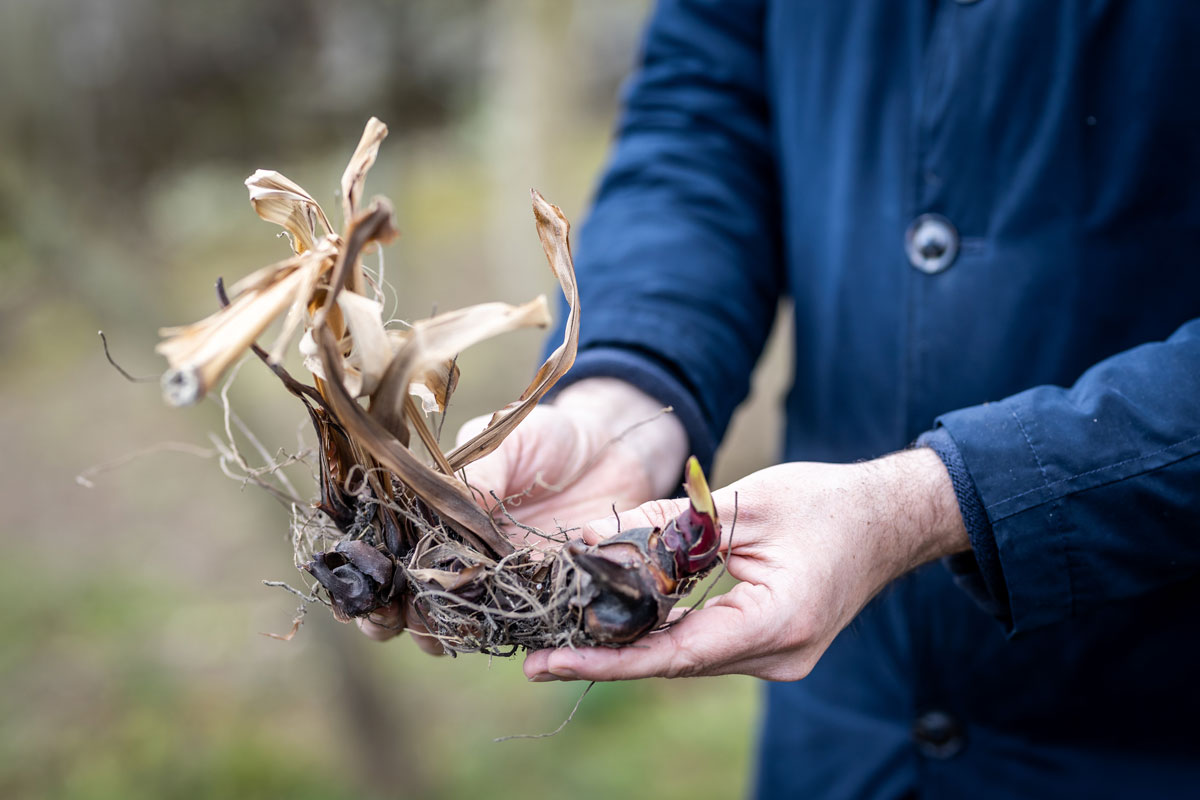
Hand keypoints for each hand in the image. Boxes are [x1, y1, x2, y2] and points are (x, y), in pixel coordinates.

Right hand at [358, 377, 687, 645]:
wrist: (612, 448)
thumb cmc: (548, 436)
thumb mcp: (506, 442)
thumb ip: (478, 475)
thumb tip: (446, 503)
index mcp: (435, 514)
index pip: (386, 553)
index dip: (363, 576)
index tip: (353, 589)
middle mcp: (459, 555)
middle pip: (410, 600)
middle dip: (389, 618)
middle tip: (387, 621)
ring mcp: (499, 581)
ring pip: (454, 626)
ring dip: (437, 635)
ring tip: (435, 632)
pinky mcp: (540, 598)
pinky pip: (512, 629)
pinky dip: (495, 637)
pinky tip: (485, 636)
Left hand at [523, 447, 969, 681]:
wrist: (889, 520)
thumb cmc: (825, 503)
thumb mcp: (739, 503)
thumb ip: (665, 524)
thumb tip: (590, 538)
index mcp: (777, 622)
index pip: (676, 653)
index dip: (608, 661)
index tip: (550, 664)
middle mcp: (777, 656)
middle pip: (675, 662)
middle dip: (607, 655)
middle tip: (539, 652)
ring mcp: (777, 660)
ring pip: (688, 657)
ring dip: (632, 644)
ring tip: (565, 637)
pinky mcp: (771, 648)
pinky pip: (706, 647)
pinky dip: (663, 633)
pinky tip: (620, 622)